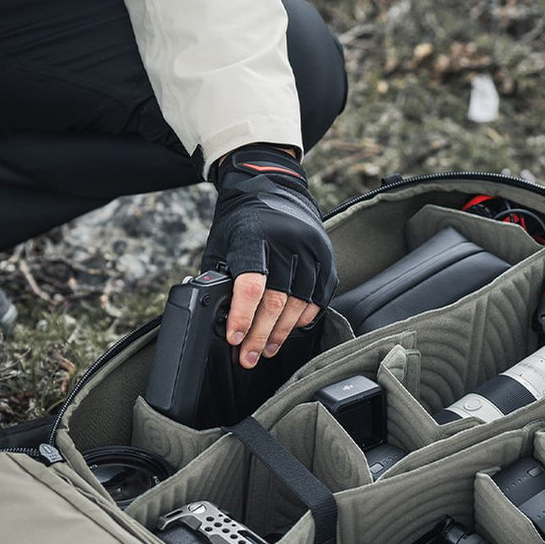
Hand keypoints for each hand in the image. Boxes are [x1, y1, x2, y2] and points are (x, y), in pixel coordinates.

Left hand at [201, 145, 336, 367]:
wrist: (272, 187)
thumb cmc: (241, 222)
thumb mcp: (221, 244)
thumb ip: (220, 278)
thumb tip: (217, 317)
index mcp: (254, 237)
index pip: (251, 285)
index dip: (243, 316)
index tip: (235, 340)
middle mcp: (286, 242)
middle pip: (276, 301)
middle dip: (260, 335)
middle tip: (248, 357)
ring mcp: (311, 250)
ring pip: (299, 304)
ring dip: (281, 333)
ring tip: (266, 349)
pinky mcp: (327, 258)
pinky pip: (318, 297)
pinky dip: (303, 318)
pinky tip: (289, 330)